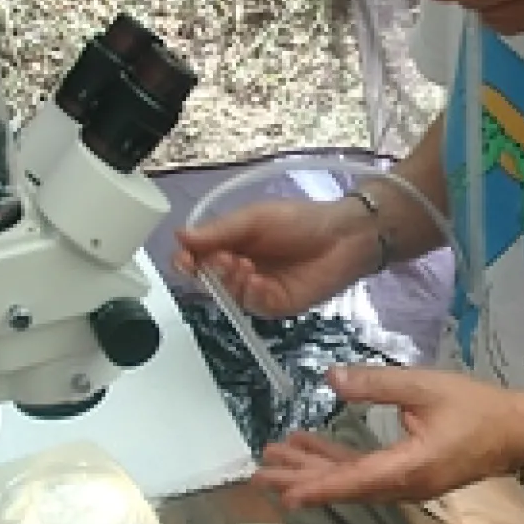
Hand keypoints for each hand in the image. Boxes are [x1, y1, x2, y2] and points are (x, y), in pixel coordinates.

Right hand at [173, 199, 376, 317]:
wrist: (343, 237)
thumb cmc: (301, 221)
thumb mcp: (254, 218)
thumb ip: (219, 230)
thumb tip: (180, 235)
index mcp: (229, 244)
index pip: (196, 258)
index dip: (185, 261)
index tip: (185, 259)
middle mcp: (238, 269)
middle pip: (207, 280)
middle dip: (209, 271)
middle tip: (225, 258)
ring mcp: (256, 290)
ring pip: (227, 295)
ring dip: (230, 282)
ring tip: (245, 264)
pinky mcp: (274, 305)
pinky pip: (252, 305)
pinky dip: (250, 294)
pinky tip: (258, 280)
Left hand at [252, 366, 523, 507]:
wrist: (519, 433)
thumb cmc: (478, 408)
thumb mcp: (426, 386)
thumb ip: (377, 383)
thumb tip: (332, 377)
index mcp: (409, 466)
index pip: (354, 480)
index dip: (317, 486)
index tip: (285, 491)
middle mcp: (403, 485)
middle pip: (343, 486)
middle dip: (300, 477)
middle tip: (260, 470)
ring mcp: (404, 484)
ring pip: (350, 482)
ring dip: (313, 469)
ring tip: (276, 456)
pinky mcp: (406, 476)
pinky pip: (363, 474)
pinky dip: (335, 462)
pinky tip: (310, 447)